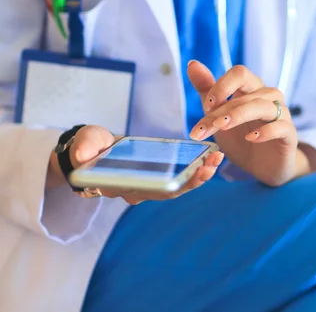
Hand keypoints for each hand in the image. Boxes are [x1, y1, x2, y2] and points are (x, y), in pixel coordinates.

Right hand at [47, 125, 223, 204]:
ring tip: (216, 159)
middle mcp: (140, 190)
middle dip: (192, 180)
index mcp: (121, 185)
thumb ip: (84, 148)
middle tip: (210, 167)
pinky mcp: (162, 175)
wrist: (94, 149)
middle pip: (170, 191)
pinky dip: (198, 168)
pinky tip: (212, 156)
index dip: (167, 187)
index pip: (147, 191)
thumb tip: (80, 156)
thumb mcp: (84, 142)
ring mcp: (152, 185)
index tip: (184, 178)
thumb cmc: (90, 146)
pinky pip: (183, 176)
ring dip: (200, 174)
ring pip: (180, 185)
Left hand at [186, 61, 309, 185]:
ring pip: (262, 106)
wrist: (263, 166)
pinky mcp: (289, 133)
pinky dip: (265, 131)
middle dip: (222, 109)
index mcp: (251, 88)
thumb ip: (207, 90)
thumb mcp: (219, 115)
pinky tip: (250, 138)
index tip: (206, 107)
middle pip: (247, 92)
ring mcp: (281, 114)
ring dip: (239, 115)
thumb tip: (192, 64)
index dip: (222, 86)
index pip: (239, 74)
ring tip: (222, 127)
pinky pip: (280, 126)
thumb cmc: (242, 138)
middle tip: (203, 128)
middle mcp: (268, 97)